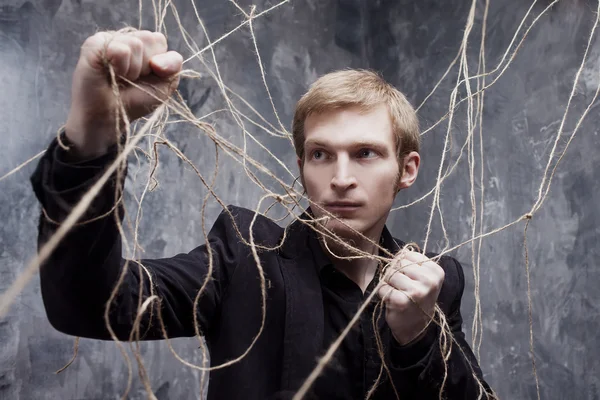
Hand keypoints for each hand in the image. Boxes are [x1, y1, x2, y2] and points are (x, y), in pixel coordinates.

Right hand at [65, 30, 182, 157]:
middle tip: (131, 79)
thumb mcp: (165, 84)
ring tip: (120, 78)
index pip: (158, 39)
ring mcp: (109, 39)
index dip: (158, 62)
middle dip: (146, 66)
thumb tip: (157, 60)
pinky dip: (120, 68)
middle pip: (149, 38)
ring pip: (136, 44)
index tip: (146, 76)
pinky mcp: (95, 45)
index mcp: (142, 45)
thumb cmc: (135, 100)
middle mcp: (125, 38)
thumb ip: (173, 64)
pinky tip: (110, 74)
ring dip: (133, 70)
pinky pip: (120, 50)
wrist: (111, 117)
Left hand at [377, 250, 444, 344]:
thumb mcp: (423, 278)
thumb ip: (413, 263)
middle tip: (402, 287)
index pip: (408, 255)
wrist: (417, 327)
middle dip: (394, 273)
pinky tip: (392, 300)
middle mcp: (429, 281)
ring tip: (397, 293)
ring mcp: (416, 292)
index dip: (402, 264)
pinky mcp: (401, 301)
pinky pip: (383, 287)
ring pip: (389, 274)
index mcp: (436, 272)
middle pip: (398, 263)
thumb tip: (401, 251)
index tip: (408, 277)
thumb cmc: (418, 299)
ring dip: (388, 283)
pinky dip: (383, 292)